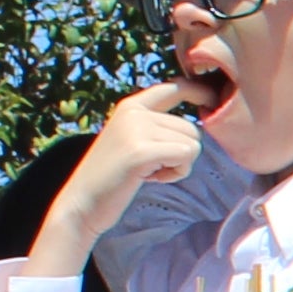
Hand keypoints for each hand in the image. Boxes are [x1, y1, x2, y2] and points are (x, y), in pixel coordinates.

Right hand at [37, 80, 210, 268]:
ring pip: (192, 144)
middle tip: (151, 167)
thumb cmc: (111, 178)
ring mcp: (136, 129)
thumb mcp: (130, 140)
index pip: (173, 88)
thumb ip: (155, 127)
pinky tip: (150, 178)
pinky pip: (186, 157)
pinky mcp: (141, 150)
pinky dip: (176, 173)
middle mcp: (134, 112)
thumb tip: (196, 123)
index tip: (212, 98)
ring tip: (147, 172)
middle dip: (180, 153)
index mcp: (131, 107)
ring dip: (177, 165)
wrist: (80, 203)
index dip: (198, 91)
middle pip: (191, 128)